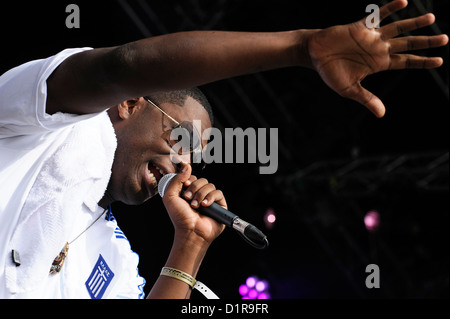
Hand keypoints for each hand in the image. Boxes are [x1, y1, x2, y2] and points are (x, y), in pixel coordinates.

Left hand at [161, 162, 225, 245]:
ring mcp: (210, 199)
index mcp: (189, 191)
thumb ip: (176, 180)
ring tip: (196, 206)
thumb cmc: (180, 218)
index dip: (188, 180)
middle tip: (188, 199)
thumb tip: (187, 166)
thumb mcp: (170, 197)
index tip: (184, 188)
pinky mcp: (220, 205)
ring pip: (210, 185)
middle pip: (202, 180)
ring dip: (201, 195)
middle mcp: (200, 194)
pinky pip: (218, 193)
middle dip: (194, 188)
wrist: (190, 231)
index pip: (192, 177)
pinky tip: (205, 205)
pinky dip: (211, 198)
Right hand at [307, 0, 447, 117]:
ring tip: (431, 17)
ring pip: (397, 28)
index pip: (405, 61)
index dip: (422, 61)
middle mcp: (378, 48)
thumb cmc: (330, 73)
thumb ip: (367, 99)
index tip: (439, 60)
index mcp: (378, 63)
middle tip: (445, 38)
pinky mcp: (360, 26)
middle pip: (407, 43)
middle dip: (426, 41)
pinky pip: (378, 16)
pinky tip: (404, 2)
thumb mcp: (349, 89)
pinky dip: (390, 9)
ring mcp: (371, 37)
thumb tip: (382, 114)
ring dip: (414, 23)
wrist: (314, 55)